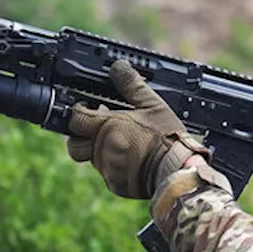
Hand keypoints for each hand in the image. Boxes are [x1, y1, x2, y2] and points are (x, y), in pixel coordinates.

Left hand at [66, 60, 204, 198]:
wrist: (178, 171)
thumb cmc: (167, 138)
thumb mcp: (153, 106)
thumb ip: (132, 86)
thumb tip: (118, 67)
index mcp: (108, 127)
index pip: (75, 119)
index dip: (78, 112)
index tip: (88, 108)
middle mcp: (102, 149)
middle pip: (74, 144)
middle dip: (81, 136)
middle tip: (98, 129)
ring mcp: (107, 169)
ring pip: (91, 159)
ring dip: (100, 150)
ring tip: (121, 143)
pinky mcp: (116, 185)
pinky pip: (106, 174)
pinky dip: (114, 166)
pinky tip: (131, 159)